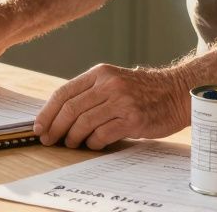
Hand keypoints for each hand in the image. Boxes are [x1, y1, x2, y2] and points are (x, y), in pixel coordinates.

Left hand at [35, 64, 189, 149]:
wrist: (176, 93)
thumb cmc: (143, 90)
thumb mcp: (114, 81)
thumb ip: (91, 92)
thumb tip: (60, 115)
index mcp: (100, 73)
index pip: (64, 92)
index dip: (47, 112)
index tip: (39, 126)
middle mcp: (109, 85)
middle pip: (70, 108)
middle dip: (55, 127)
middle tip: (49, 139)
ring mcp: (122, 101)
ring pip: (84, 122)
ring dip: (73, 137)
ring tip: (71, 143)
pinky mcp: (133, 119)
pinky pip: (104, 134)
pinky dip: (94, 142)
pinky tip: (93, 144)